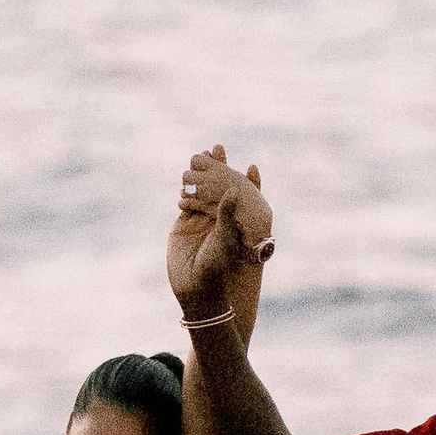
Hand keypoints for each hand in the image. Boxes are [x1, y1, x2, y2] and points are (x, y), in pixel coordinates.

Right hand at [167, 145, 273, 316]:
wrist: (193, 286)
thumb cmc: (216, 267)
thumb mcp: (225, 239)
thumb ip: (228, 214)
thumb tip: (235, 188)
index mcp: (236, 223)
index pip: (243, 197)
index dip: (247, 181)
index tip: (251, 165)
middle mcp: (220, 220)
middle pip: (221, 188)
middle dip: (220, 168)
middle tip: (218, 147)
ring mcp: (201, 220)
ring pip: (202, 191)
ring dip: (201, 173)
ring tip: (201, 153)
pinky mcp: (184, 223)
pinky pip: (186, 201)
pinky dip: (186, 188)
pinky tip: (186, 174)